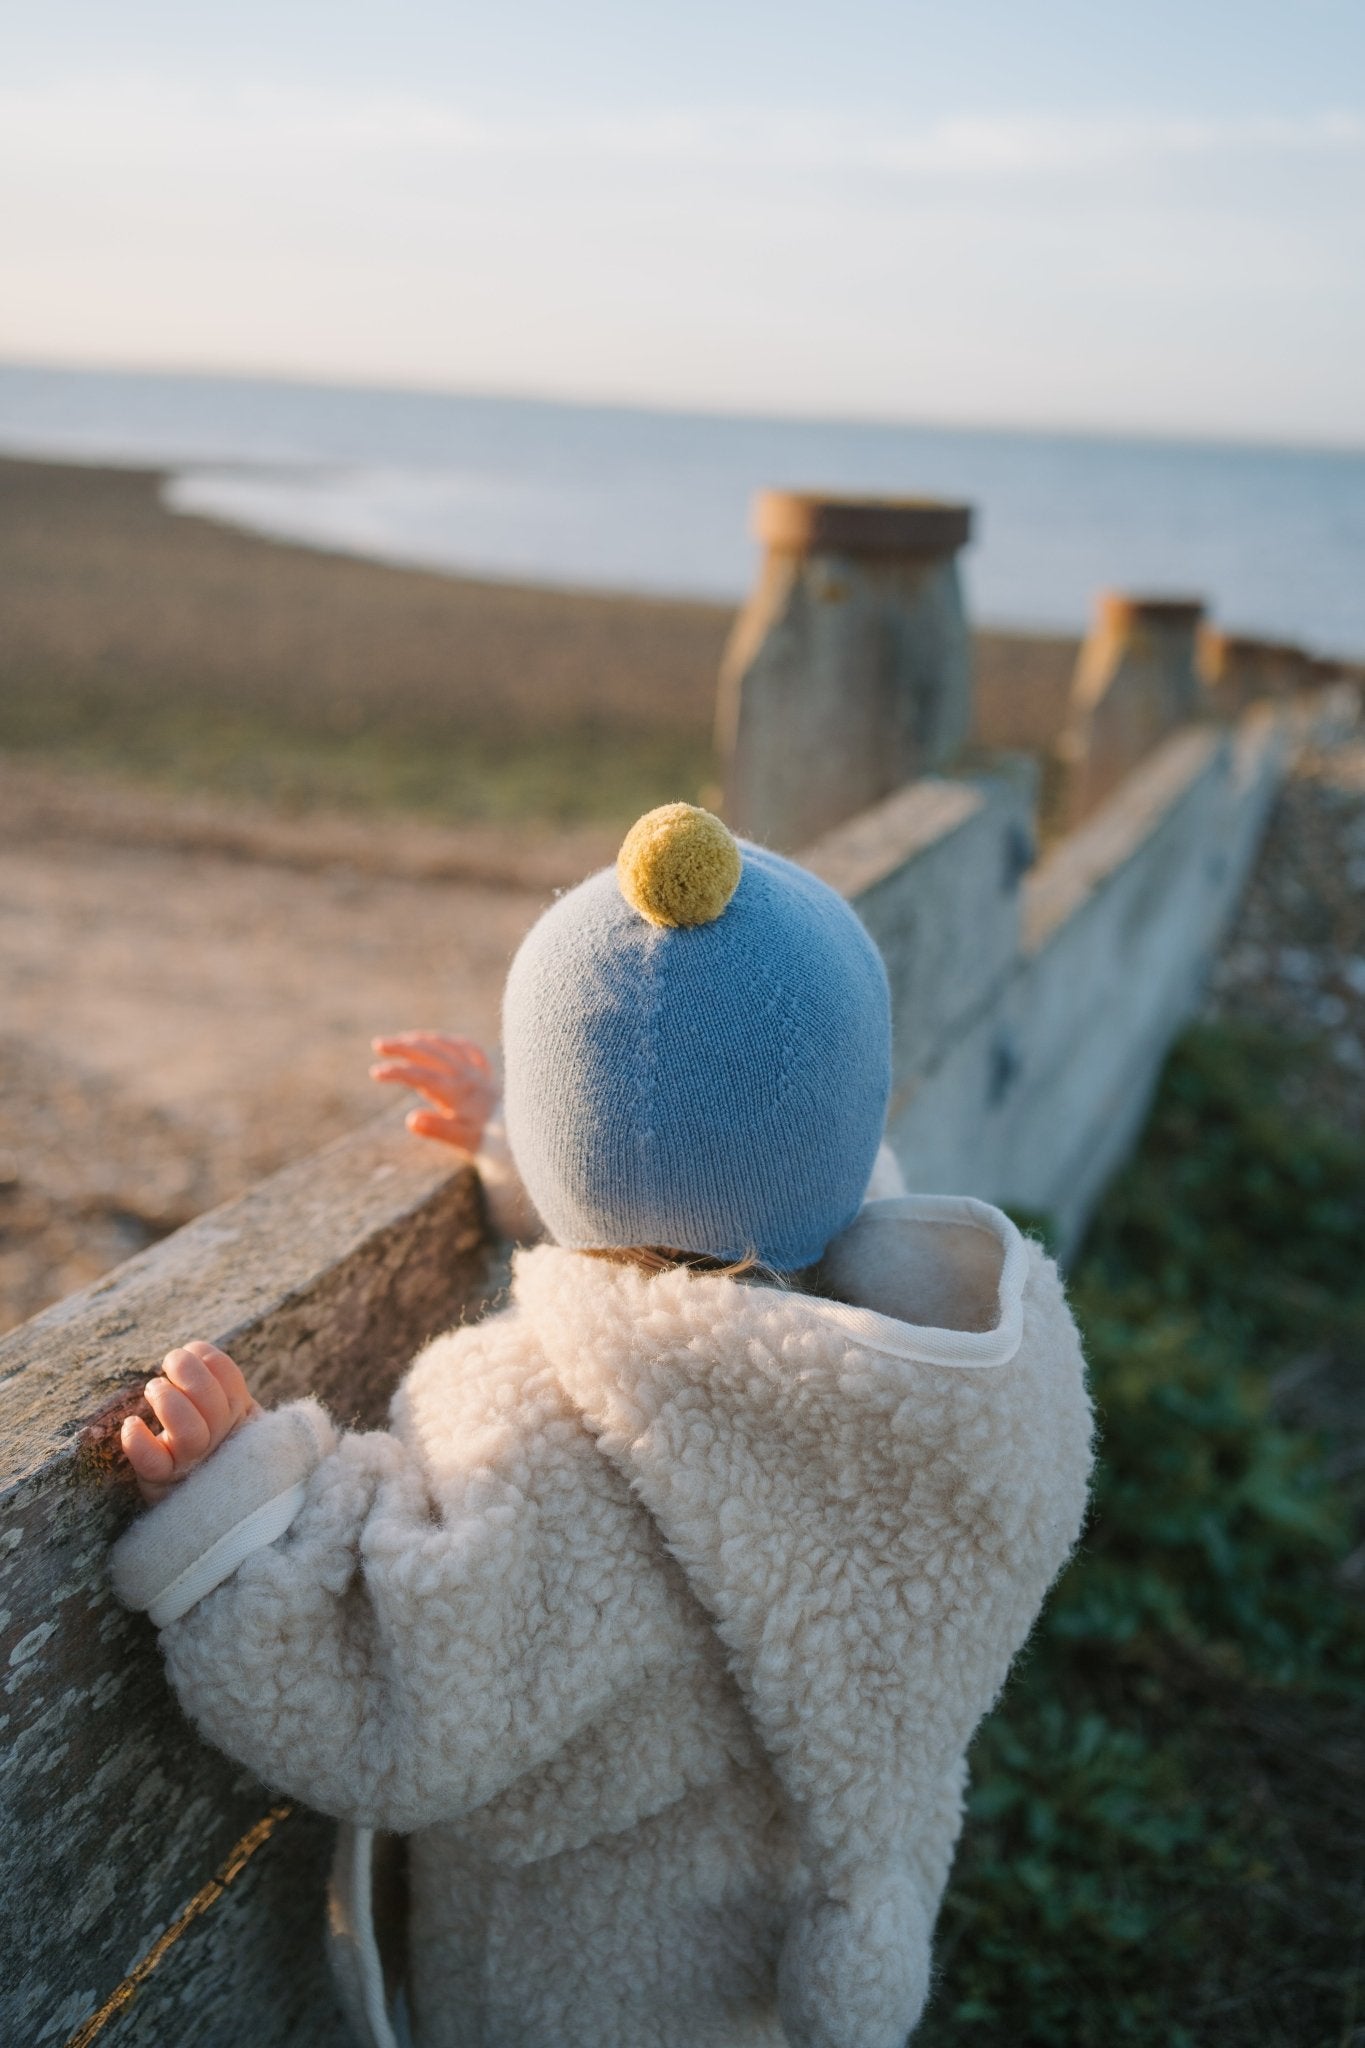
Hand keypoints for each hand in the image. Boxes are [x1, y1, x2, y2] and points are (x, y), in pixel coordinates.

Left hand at [120, 1341, 258, 1504]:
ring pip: (189, 1433)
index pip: (230, 1378)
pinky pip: (153, 1464)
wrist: (200, 1501)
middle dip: (187, 1372)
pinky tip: (131, 1426)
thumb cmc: (208, 1446)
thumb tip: (195, 1353)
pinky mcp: (163, 1481)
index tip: (192, 1350)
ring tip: (153, 1388)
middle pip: (212, 1403)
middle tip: (169, 1362)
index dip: (209, 1358)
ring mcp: (192, 1462)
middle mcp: (220, 1439)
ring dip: (168, 1401)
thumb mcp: (225, 1414)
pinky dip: (138, 1442)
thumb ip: (220, 1389)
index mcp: (238, 1415)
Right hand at [369, 1032, 497, 1150]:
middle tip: (378, 1044)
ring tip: (401, 1040)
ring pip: (447, 1047)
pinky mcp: (488, 1075)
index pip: (420, 1075)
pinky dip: (451, 1042)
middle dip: (402, 1047)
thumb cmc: (492, 1143)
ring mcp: (478, 1072)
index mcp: (457, 1091)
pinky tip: (442, 1041)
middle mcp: (467, 1076)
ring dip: (422, 1040)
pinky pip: (469, 1049)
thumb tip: (410, 1119)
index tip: (375, 1072)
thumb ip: (437, 1129)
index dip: (396, 1072)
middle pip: (430, 1053)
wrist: (526, 1136)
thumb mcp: (463, 1141)